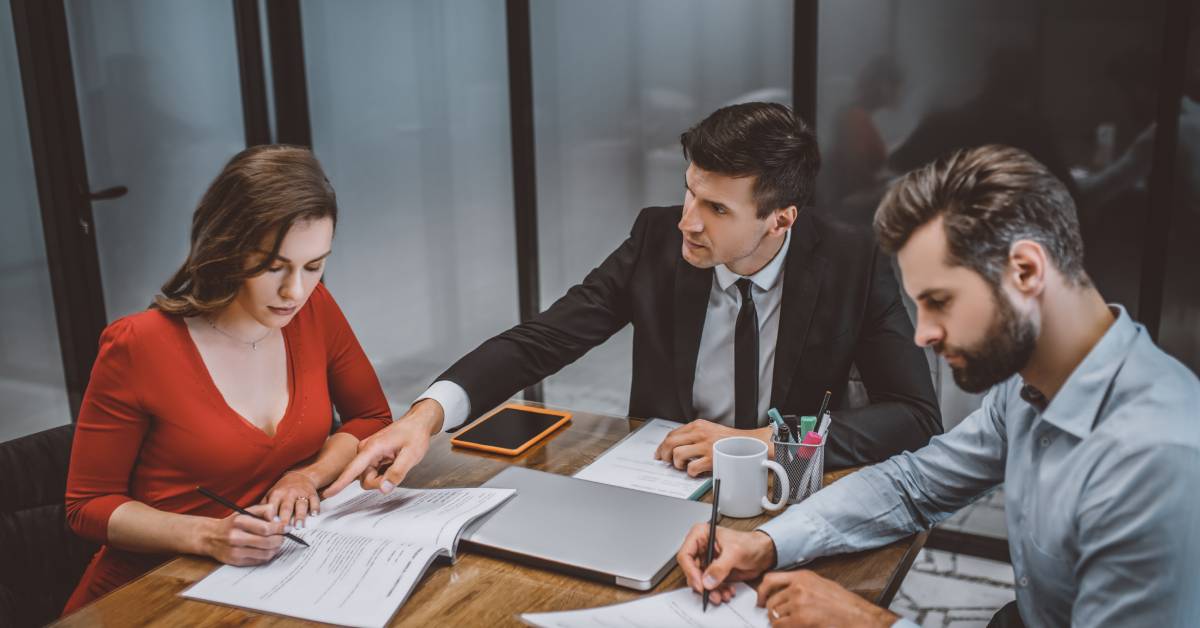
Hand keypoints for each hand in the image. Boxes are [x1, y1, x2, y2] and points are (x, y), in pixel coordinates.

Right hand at [199, 503, 286, 565]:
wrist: (210, 537)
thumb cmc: (232, 523)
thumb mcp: (245, 511)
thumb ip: (263, 510)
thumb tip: (279, 518)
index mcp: (239, 522)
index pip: (266, 528)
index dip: (280, 528)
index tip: (288, 528)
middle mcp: (236, 537)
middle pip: (268, 542)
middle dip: (280, 539)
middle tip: (284, 536)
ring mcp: (236, 551)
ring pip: (265, 553)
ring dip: (276, 548)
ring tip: (277, 542)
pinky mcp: (236, 561)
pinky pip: (259, 560)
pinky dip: (268, 555)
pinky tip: (268, 549)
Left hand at [262, 469, 319, 527]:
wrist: (300, 477)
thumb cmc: (283, 490)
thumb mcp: (271, 495)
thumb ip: (264, 508)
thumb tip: (255, 521)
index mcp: (277, 494)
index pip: (272, 507)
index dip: (270, 517)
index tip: (269, 527)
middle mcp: (289, 494)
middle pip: (286, 507)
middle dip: (285, 518)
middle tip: (283, 529)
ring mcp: (301, 493)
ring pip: (301, 505)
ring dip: (300, 515)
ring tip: (299, 525)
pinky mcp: (312, 494)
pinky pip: (315, 501)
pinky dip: (315, 508)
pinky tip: (314, 515)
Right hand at [324, 399, 443, 496]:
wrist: (418, 422)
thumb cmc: (414, 434)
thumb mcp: (411, 456)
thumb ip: (397, 473)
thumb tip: (384, 489)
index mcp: (372, 448)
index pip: (352, 469)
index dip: (339, 483)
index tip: (328, 493)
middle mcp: (365, 449)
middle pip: (364, 478)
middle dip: (379, 482)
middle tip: (396, 473)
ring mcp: (367, 452)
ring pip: (368, 477)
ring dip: (382, 478)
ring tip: (396, 464)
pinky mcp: (370, 456)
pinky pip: (372, 472)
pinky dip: (383, 473)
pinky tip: (393, 463)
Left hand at [655, 420, 772, 476]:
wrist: (751, 444)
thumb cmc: (731, 440)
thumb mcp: (710, 430)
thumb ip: (695, 435)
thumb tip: (677, 445)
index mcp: (698, 425)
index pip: (672, 434)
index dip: (663, 445)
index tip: (660, 453)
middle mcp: (700, 433)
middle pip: (670, 443)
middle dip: (664, 454)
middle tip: (666, 461)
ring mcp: (705, 446)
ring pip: (677, 454)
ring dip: (677, 464)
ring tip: (683, 466)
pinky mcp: (712, 459)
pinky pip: (691, 468)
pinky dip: (690, 472)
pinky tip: (695, 471)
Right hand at [676, 524, 776, 605]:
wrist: (764, 553)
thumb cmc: (750, 543)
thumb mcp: (734, 552)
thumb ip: (720, 567)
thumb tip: (708, 580)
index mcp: (700, 535)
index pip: (685, 555)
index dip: (690, 571)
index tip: (700, 584)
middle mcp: (701, 548)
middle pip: (691, 570)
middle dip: (702, 584)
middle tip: (711, 593)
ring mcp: (707, 561)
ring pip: (700, 581)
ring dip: (711, 590)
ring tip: (722, 594)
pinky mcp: (713, 572)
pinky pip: (709, 586)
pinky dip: (717, 591)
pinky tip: (727, 591)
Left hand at [756, 570, 896, 626]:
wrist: (857, 616)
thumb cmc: (844, 604)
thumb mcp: (821, 585)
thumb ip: (801, 587)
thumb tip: (784, 595)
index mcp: (803, 576)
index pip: (770, 579)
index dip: (762, 592)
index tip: (760, 600)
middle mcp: (798, 586)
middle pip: (771, 600)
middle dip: (772, 612)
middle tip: (776, 619)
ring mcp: (798, 602)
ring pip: (774, 614)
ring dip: (777, 622)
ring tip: (787, 625)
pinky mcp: (800, 618)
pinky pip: (780, 625)